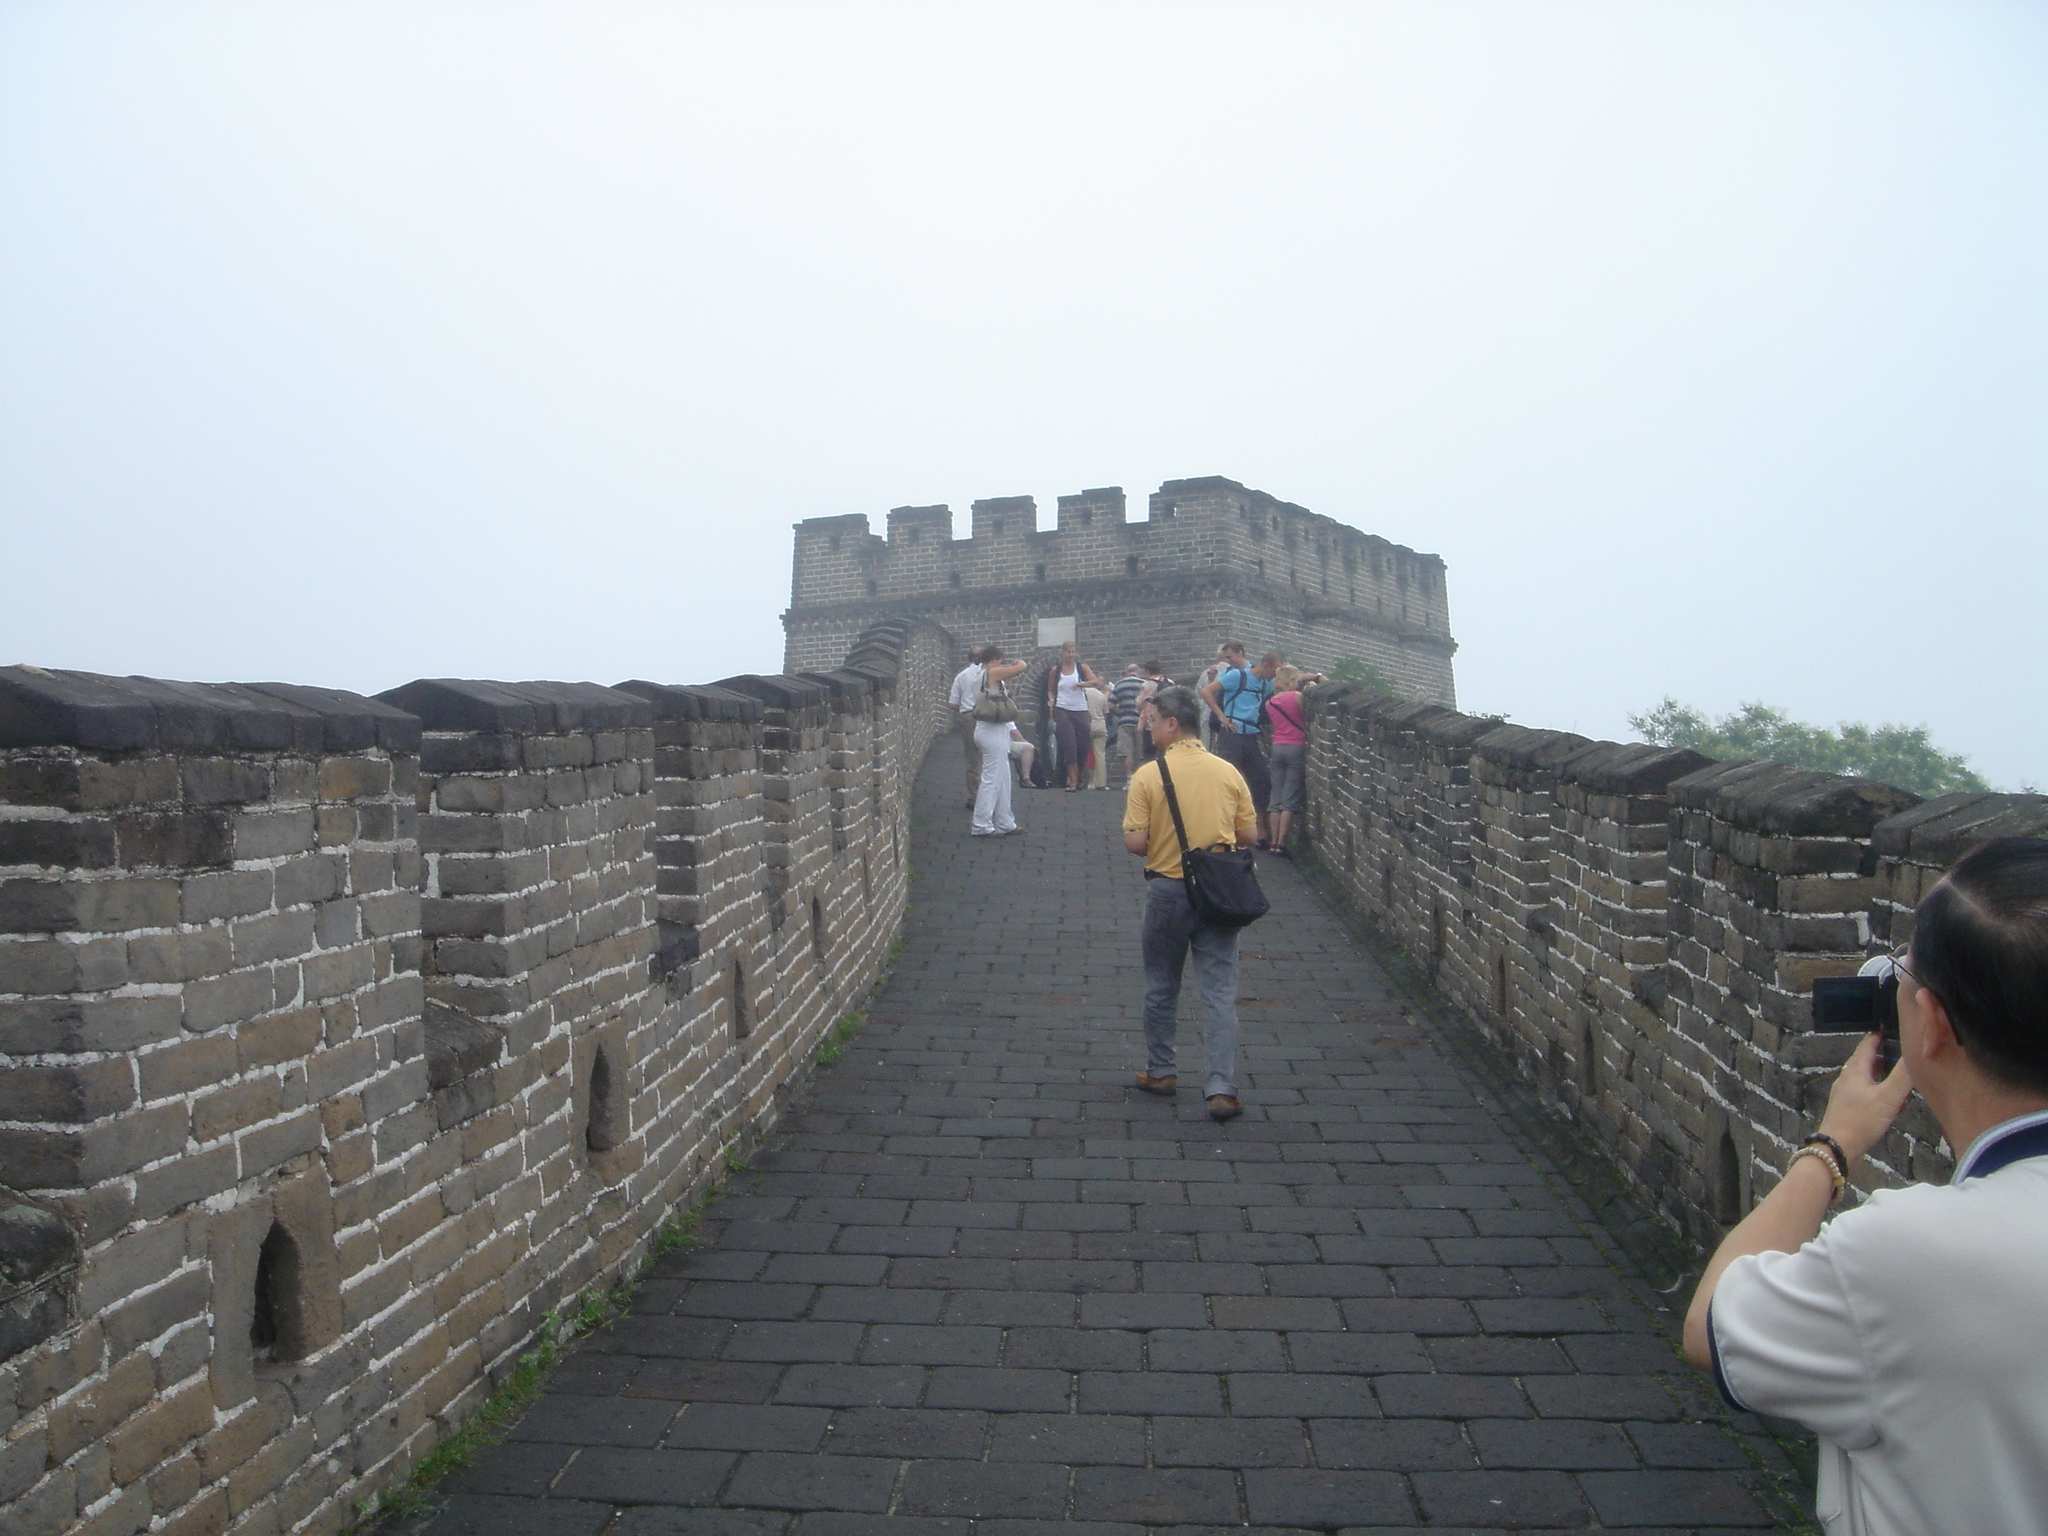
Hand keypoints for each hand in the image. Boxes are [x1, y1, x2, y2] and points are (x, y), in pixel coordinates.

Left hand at [1817, 1032, 1914, 1165]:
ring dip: (1886, 1080)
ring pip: (1869, 1079)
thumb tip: (1915, 1053)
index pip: (1867, 1044)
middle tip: (1906, 1061)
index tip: (1894, 1029)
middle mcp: (1848, 1078)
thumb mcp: (1888, 1097)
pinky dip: (1881, 1095)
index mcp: (1855, 1070)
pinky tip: (1893, 1107)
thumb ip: (1903, 1075)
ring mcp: (1846, 1094)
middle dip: (1887, 1060)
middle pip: (1868, 1062)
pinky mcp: (1848, 1109)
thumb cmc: (1861, 1120)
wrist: (1838, 1148)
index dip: (1880, 1035)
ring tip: (1904, 1086)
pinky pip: (1867, 1095)